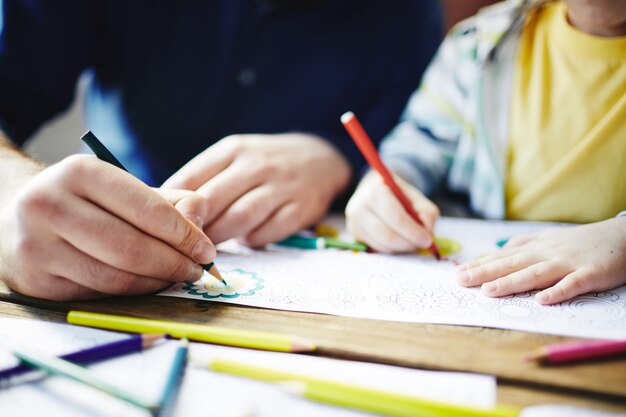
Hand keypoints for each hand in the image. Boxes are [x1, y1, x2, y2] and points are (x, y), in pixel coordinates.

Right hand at [0, 155, 215, 300]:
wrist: (19, 218)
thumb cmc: (86, 202)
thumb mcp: (125, 189)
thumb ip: (170, 201)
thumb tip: (201, 219)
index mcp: (78, 172)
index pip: (145, 208)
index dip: (183, 234)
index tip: (207, 250)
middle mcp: (49, 205)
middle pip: (131, 248)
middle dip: (174, 263)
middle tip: (198, 270)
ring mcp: (36, 245)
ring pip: (116, 276)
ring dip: (157, 282)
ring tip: (179, 277)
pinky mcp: (35, 280)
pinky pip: (98, 293)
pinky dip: (132, 292)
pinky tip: (149, 284)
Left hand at [162, 133, 351, 245]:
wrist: (321, 159)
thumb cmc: (265, 163)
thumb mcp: (234, 157)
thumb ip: (203, 178)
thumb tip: (162, 207)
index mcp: (233, 149)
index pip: (191, 178)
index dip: (172, 205)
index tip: (159, 225)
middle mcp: (257, 164)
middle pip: (212, 200)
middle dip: (192, 226)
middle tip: (177, 245)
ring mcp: (281, 187)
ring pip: (239, 218)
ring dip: (219, 238)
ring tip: (206, 250)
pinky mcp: (300, 209)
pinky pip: (268, 232)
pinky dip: (252, 241)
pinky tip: (246, 242)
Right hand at [345, 170, 438, 252]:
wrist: (375, 189)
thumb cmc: (398, 195)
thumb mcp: (417, 199)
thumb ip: (426, 215)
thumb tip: (427, 236)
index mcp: (376, 192)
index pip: (396, 218)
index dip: (413, 232)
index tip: (427, 239)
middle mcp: (360, 207)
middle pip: (386, 235)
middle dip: (407, 244)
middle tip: (421, 244)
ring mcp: (354, 221)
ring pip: (381, 244)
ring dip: (400, 248)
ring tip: (411, 241)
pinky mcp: (354, 233)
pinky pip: (375, 247)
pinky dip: (391, 248)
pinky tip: (398, 240)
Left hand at [456, 217, 625, 303]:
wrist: (623, 236)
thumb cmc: (582, 241)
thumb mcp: (549, 238)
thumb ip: (523, 245)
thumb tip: (496, 253)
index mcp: (537, 246)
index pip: (503, 256)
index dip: (480, 265)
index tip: (457, 273)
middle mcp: (548, 253)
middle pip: (512, 264)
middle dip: (484, 273)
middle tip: (460, 281)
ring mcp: (569, 263)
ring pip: (536, 273)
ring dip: (511, 282)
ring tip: (489, 292)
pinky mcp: (591, 274)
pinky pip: (573, 284)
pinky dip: (558, 291)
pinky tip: (542, 300)